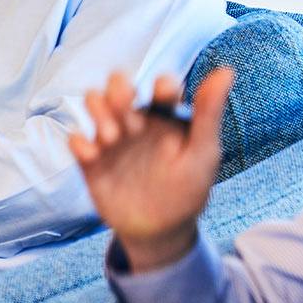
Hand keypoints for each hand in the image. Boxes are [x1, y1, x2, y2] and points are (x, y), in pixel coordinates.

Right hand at [69, 68, 232, 271]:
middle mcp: (137, 120)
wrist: (161, 232)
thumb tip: (227, 70)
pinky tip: (93, 157)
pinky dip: (79, 142)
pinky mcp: (92, 160)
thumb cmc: (187, 189)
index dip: (161, 86)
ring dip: (98, 110)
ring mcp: (113, 138)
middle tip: (128, 114)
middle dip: (119, 89)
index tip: (164, 98)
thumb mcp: (203, 152)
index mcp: (167, 116)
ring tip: (112, 137)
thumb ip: (209, 112)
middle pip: (119, 82)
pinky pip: (75, 138)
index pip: (162, 84)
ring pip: (93, 101)